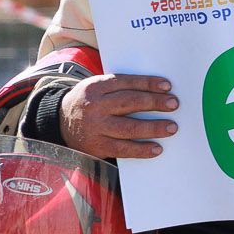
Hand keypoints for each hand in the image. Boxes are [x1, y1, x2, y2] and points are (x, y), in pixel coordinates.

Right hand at [59, 74, 176, 160]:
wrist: (60, 122)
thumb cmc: (89, 103)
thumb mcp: (97, 88)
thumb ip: (120, 88)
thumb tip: (156, 91)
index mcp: (96, 87)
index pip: (126, 83)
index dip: (147, 84)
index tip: (167, 86)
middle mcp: (95, 106)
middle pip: (129, 103)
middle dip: (154, 103)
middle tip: (174, 104)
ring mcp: (96, 128)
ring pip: (128, 128)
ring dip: (153, 128)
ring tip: (172, 127)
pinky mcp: (97, 146)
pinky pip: (123, 149)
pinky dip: (142, 149)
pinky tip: (157, 148)